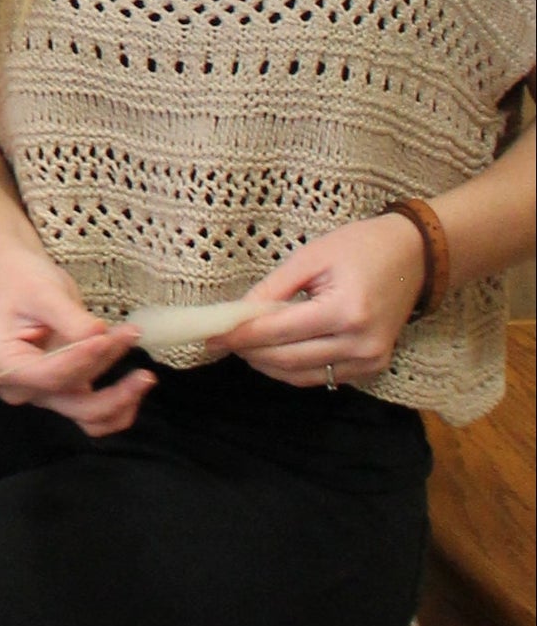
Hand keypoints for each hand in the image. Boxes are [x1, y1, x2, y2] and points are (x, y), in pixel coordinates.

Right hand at [0, 242, 153, 436]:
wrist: (13, 276)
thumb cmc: (19, 280)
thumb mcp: (43, 292)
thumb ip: (71, 319)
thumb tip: (101, 336)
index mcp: (2, 364)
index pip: (52, 374)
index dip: (85, 358)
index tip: (109, 337)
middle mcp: (20, 387)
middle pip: (73, 403)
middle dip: (110, 382)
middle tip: (132, 345)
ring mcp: (42, 393)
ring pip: (89, 414)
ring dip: (120, 397)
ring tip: (142, 371)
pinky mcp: (62, 390)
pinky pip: (94, 412)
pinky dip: (118, 404)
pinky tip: (134, 382)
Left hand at [206, 216, 423, 387]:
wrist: (415, 257)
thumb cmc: (362, 248)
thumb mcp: (311, 257)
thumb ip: (272, 289)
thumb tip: (237, 315)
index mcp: (345, 311)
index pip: (278, 332)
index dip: (240, 336)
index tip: (211, 337)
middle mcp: (360, 343)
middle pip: (286, 359)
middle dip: (249, 352)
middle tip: (222, 342)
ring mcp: (369, 360)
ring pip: (300, 375)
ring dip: (267, 364)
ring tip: (244, 346)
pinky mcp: (372, 368)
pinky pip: (321, 377)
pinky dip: (292, 369)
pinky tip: (275, 352)